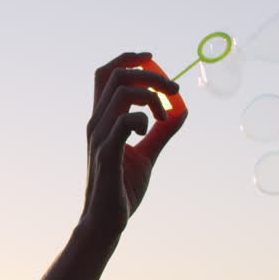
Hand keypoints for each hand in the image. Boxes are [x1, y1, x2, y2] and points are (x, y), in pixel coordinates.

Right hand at [81, 53, 186, 236]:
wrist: (106, 221)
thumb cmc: (121, 190)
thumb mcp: (146, 155)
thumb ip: (161, 133)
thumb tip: (181, 111)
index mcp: (102, 120)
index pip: (106, 75)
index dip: (127, 59)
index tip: (151, 58)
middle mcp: (97, 123)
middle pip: (117, 76)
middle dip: (150, 74)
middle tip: (174, 90)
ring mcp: (100, 137)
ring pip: (122, 92)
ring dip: (152, 95)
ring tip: (166, 115)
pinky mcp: (107, 154)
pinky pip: (125, 121)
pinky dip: (143, 118)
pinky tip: (149, 130)